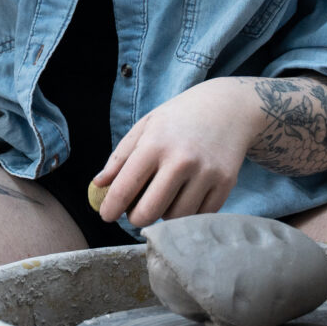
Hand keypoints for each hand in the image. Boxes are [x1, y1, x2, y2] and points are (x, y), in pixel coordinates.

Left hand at [91, 79, 255, 225]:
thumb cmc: (180, 118)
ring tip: (164, 197)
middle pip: (149, 212)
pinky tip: (185, 196)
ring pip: (175, 218)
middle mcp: (181, 160)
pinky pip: (200, 215)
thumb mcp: (146, 126)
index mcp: (155, 144)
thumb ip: (120, 157)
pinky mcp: (226, 183)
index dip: (110, 208)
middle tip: (135, 211)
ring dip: (164, 215)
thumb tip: (98, 185)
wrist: (228, 107)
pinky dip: (189, 212)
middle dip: (136, 218)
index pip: (124, 189)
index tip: (106, 215)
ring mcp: (206, 173)